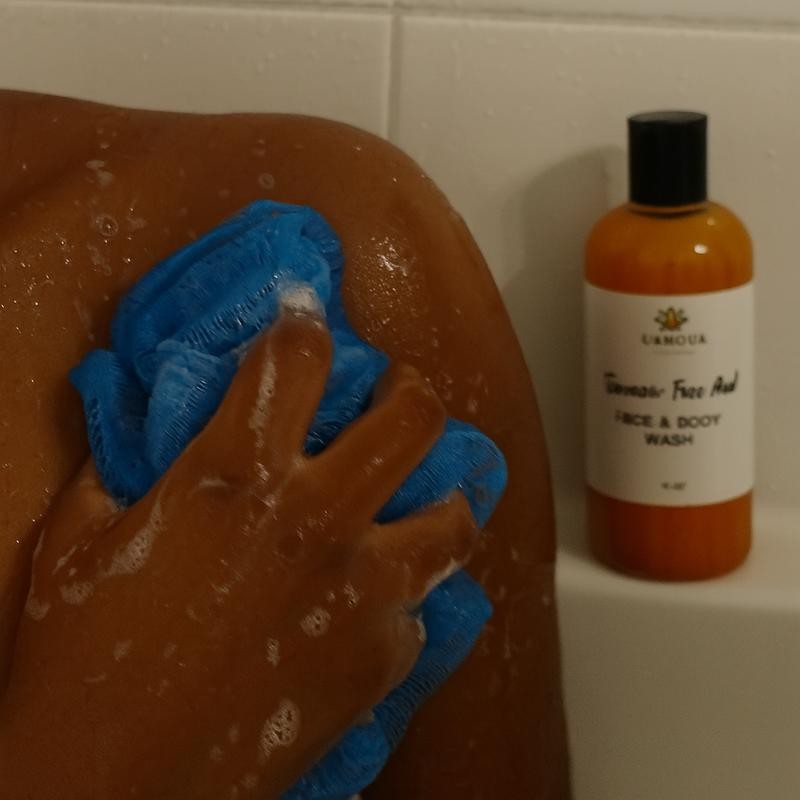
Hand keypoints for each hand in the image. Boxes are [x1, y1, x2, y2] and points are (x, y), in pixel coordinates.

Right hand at [0, 302, 477, 799]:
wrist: (109, 787)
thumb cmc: (75, 662)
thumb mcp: (72, 542)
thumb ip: (114, 471)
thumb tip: (137, 436)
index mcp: (237, 475)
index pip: (294, 359)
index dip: (304, 319)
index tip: (307, 311)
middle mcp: (316, 519)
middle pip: (413, 417)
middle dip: (411, 392)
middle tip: (397, 398)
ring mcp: (361, 589)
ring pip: (452, 515)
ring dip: (443, 497)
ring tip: (425, 499)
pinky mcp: (381, 656)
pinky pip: (419, 608)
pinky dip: (404, 598)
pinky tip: (377, 605)